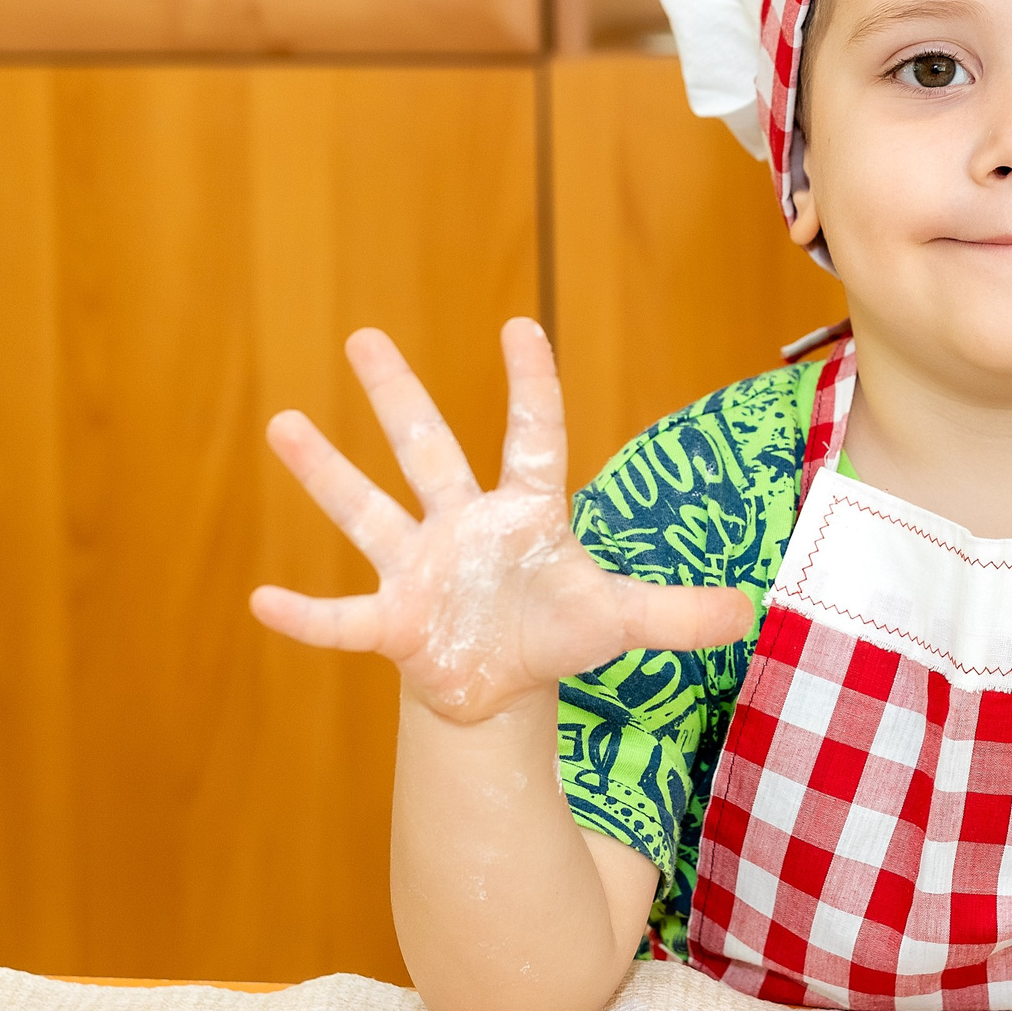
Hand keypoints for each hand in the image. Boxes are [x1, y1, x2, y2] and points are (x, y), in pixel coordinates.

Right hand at [251, 319, 756, 721]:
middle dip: (398, 396)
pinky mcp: (393, 621)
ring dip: (327, 473)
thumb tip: (748, 610)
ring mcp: (421, 567)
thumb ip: (676, 613)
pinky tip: (263, 599)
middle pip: (429, 448)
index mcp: (524, 512)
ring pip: (369, 511)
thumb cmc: (555, 633)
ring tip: (283, 425)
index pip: (533, 435)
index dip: (531, 385)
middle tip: (364, 337)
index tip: (520, 325)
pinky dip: (306, 615)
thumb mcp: (619, 623)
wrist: (499, 684)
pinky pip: (342, 616)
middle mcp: (463, 525)